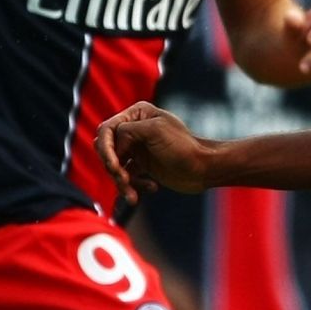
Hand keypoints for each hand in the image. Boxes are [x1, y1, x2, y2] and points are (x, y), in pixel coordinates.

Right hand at [95, 102, 211, 206]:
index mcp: (137, 114)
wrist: (204, 168)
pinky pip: (126, 177)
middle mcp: (135, 129)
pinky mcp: (143, 165)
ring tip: (133, 195)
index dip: (107, 150)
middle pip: (106, 149)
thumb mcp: (154, 131)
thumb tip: (113, 146)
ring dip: (122, 182)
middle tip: (124, 181)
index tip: (115, 167)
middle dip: (112, 167)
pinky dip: (133, 186)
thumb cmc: (183, 147)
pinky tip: (152, 188)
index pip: (106, 130)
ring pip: (114, 167)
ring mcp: (138, 147)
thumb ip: (127, 131)